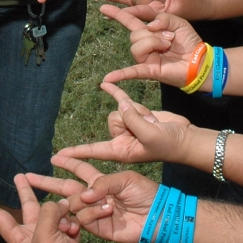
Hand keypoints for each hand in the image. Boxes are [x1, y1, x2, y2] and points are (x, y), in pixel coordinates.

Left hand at [0, 173, 86, 242]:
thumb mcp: (44, 233)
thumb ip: (48, 213)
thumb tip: (61, 206)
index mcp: (19, 237)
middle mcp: (32, 234)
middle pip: (28, 207)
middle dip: (25, 191)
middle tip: (19, 175)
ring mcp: (49, 236)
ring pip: (54, 213)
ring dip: (61, 215)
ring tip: (65, 227)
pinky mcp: (65, 238)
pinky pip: (68, 222)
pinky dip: (72, 224)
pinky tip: (74, 231)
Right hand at [45, 155, 159, 242]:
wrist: (158, 216)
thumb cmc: (146, 194)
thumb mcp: (124, 180)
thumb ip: (102, 184)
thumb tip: (83, 195)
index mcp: (101, 180)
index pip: (79, 169)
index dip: (67, 162)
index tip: (54, 157)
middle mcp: (95, 195)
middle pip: (66, 188)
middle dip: (47, 182)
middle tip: (28, 178)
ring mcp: (95, 212)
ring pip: (74, 205)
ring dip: (82, 202)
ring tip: (104, 203)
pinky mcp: (99, 228)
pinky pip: (85, 219)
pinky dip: (91, 214)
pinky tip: (106, 211)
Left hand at [56, 82, 194, 163]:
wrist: (187, 138)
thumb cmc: (170, 144)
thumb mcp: (150, 136)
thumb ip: (133, 120)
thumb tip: (121, 104)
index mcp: (121, 151)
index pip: (93, 151)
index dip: (76, 153)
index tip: (56, 158)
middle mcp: (122, 139)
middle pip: (112, 120)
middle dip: (129, 119)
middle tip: (148, 127)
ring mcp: (129, 126)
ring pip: (120, 109)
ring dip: (137, 111)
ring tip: (152, 122)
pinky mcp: (136, 113)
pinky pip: (122, 100)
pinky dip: (115, 92)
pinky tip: (104, 85)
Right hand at [99, 4, 204, 87]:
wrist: (199, 60)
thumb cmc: (189, 41)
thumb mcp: (178, 22)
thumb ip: (163, 18)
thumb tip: (150, 26)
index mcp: (149, 30)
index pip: (130, 19)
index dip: (119, 13)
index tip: (104, 7)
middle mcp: (144, 43)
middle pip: (134, 32)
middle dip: (153, 32)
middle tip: (169, 37)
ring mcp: (145, 57)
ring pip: (136, 46)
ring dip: (154, 43)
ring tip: (167, 46)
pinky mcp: (149, 70)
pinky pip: (132, 72)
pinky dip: (120, 75)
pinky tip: (108, 79)